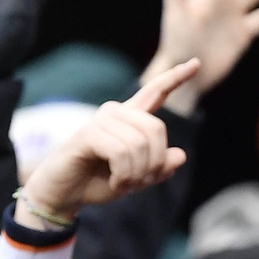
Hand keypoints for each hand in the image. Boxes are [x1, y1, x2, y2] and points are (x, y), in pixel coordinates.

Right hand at [16, 60, 198, 225]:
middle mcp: (117, 113)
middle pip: (157, 129)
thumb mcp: (135, 179)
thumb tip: (179, 155)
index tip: (196, 63)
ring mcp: (102, 121)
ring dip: (136, 174)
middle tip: (139, 182)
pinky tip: (115, 182)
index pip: (156, 92)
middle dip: (154, 164)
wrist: (62, 195)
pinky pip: (122, 153)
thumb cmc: (96, 183)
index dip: (176, 78)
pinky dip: (123, 175)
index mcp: (130, 119)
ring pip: (140, 145)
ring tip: (122, 183)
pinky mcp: (88, 134)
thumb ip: (158, 169)